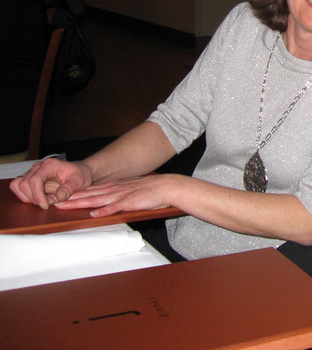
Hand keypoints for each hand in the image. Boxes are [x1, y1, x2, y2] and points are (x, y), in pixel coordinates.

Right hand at [9, 158, 92, 209]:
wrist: (79, 172)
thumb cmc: (80, 175)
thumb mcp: (79, 181)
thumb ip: (70, 188)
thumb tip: (59, 197)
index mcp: (49, 165)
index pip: (35, 180)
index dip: (37, 195)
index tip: (45, 205)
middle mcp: (38, 167)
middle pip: (24, 184)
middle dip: (34, 198)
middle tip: (47, 204)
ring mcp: (32, 172)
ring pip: (18, 186)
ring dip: (28, 197)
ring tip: (44, 201)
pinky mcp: (29, 178)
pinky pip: (19, 187)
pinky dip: (26, 196)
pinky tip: (40, 199)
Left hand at [54, 174, 179, 217]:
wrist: (168, 186)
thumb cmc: (151, 191)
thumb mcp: (131, 190)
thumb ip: (119, 196)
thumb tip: (109, 203)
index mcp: (115, 186)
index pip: (91, 190)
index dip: (75, 193)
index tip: (61, 197)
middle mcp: (115, 189)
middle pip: (89, 194)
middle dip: (71, 199)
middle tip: (54, 203)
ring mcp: (122, 195)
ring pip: (97, 200)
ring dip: (80, 203)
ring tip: (65, 207)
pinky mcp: (130, 202)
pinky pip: (115, 207)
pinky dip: (104, 211)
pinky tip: (93, 214)